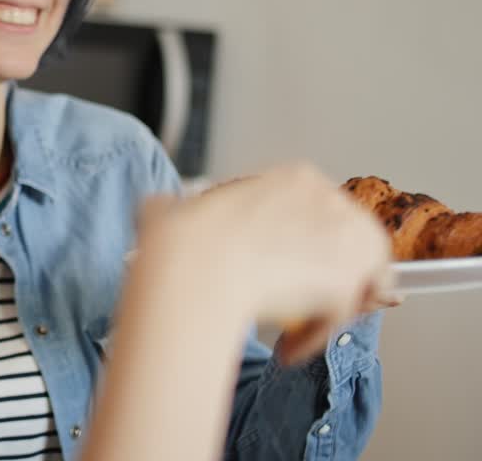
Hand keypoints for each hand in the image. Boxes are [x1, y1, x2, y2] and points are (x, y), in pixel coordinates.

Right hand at [138, 162, 393, 363]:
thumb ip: (180, 208)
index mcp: (295, 177)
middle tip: (306, 303)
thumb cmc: (181, 239)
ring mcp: (344, 242)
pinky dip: (317, 338)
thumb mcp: (176, 206)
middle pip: (356, 242)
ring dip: (337, 307)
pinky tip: (289, 349)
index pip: (325, 211)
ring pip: (363, 279)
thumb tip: (162, 210)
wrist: (192, 266)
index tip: (291, 267)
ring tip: (303, 328)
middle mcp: (330, 201)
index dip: (309, 244)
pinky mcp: (347, 283)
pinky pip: (341, 317)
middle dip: (336, 275)